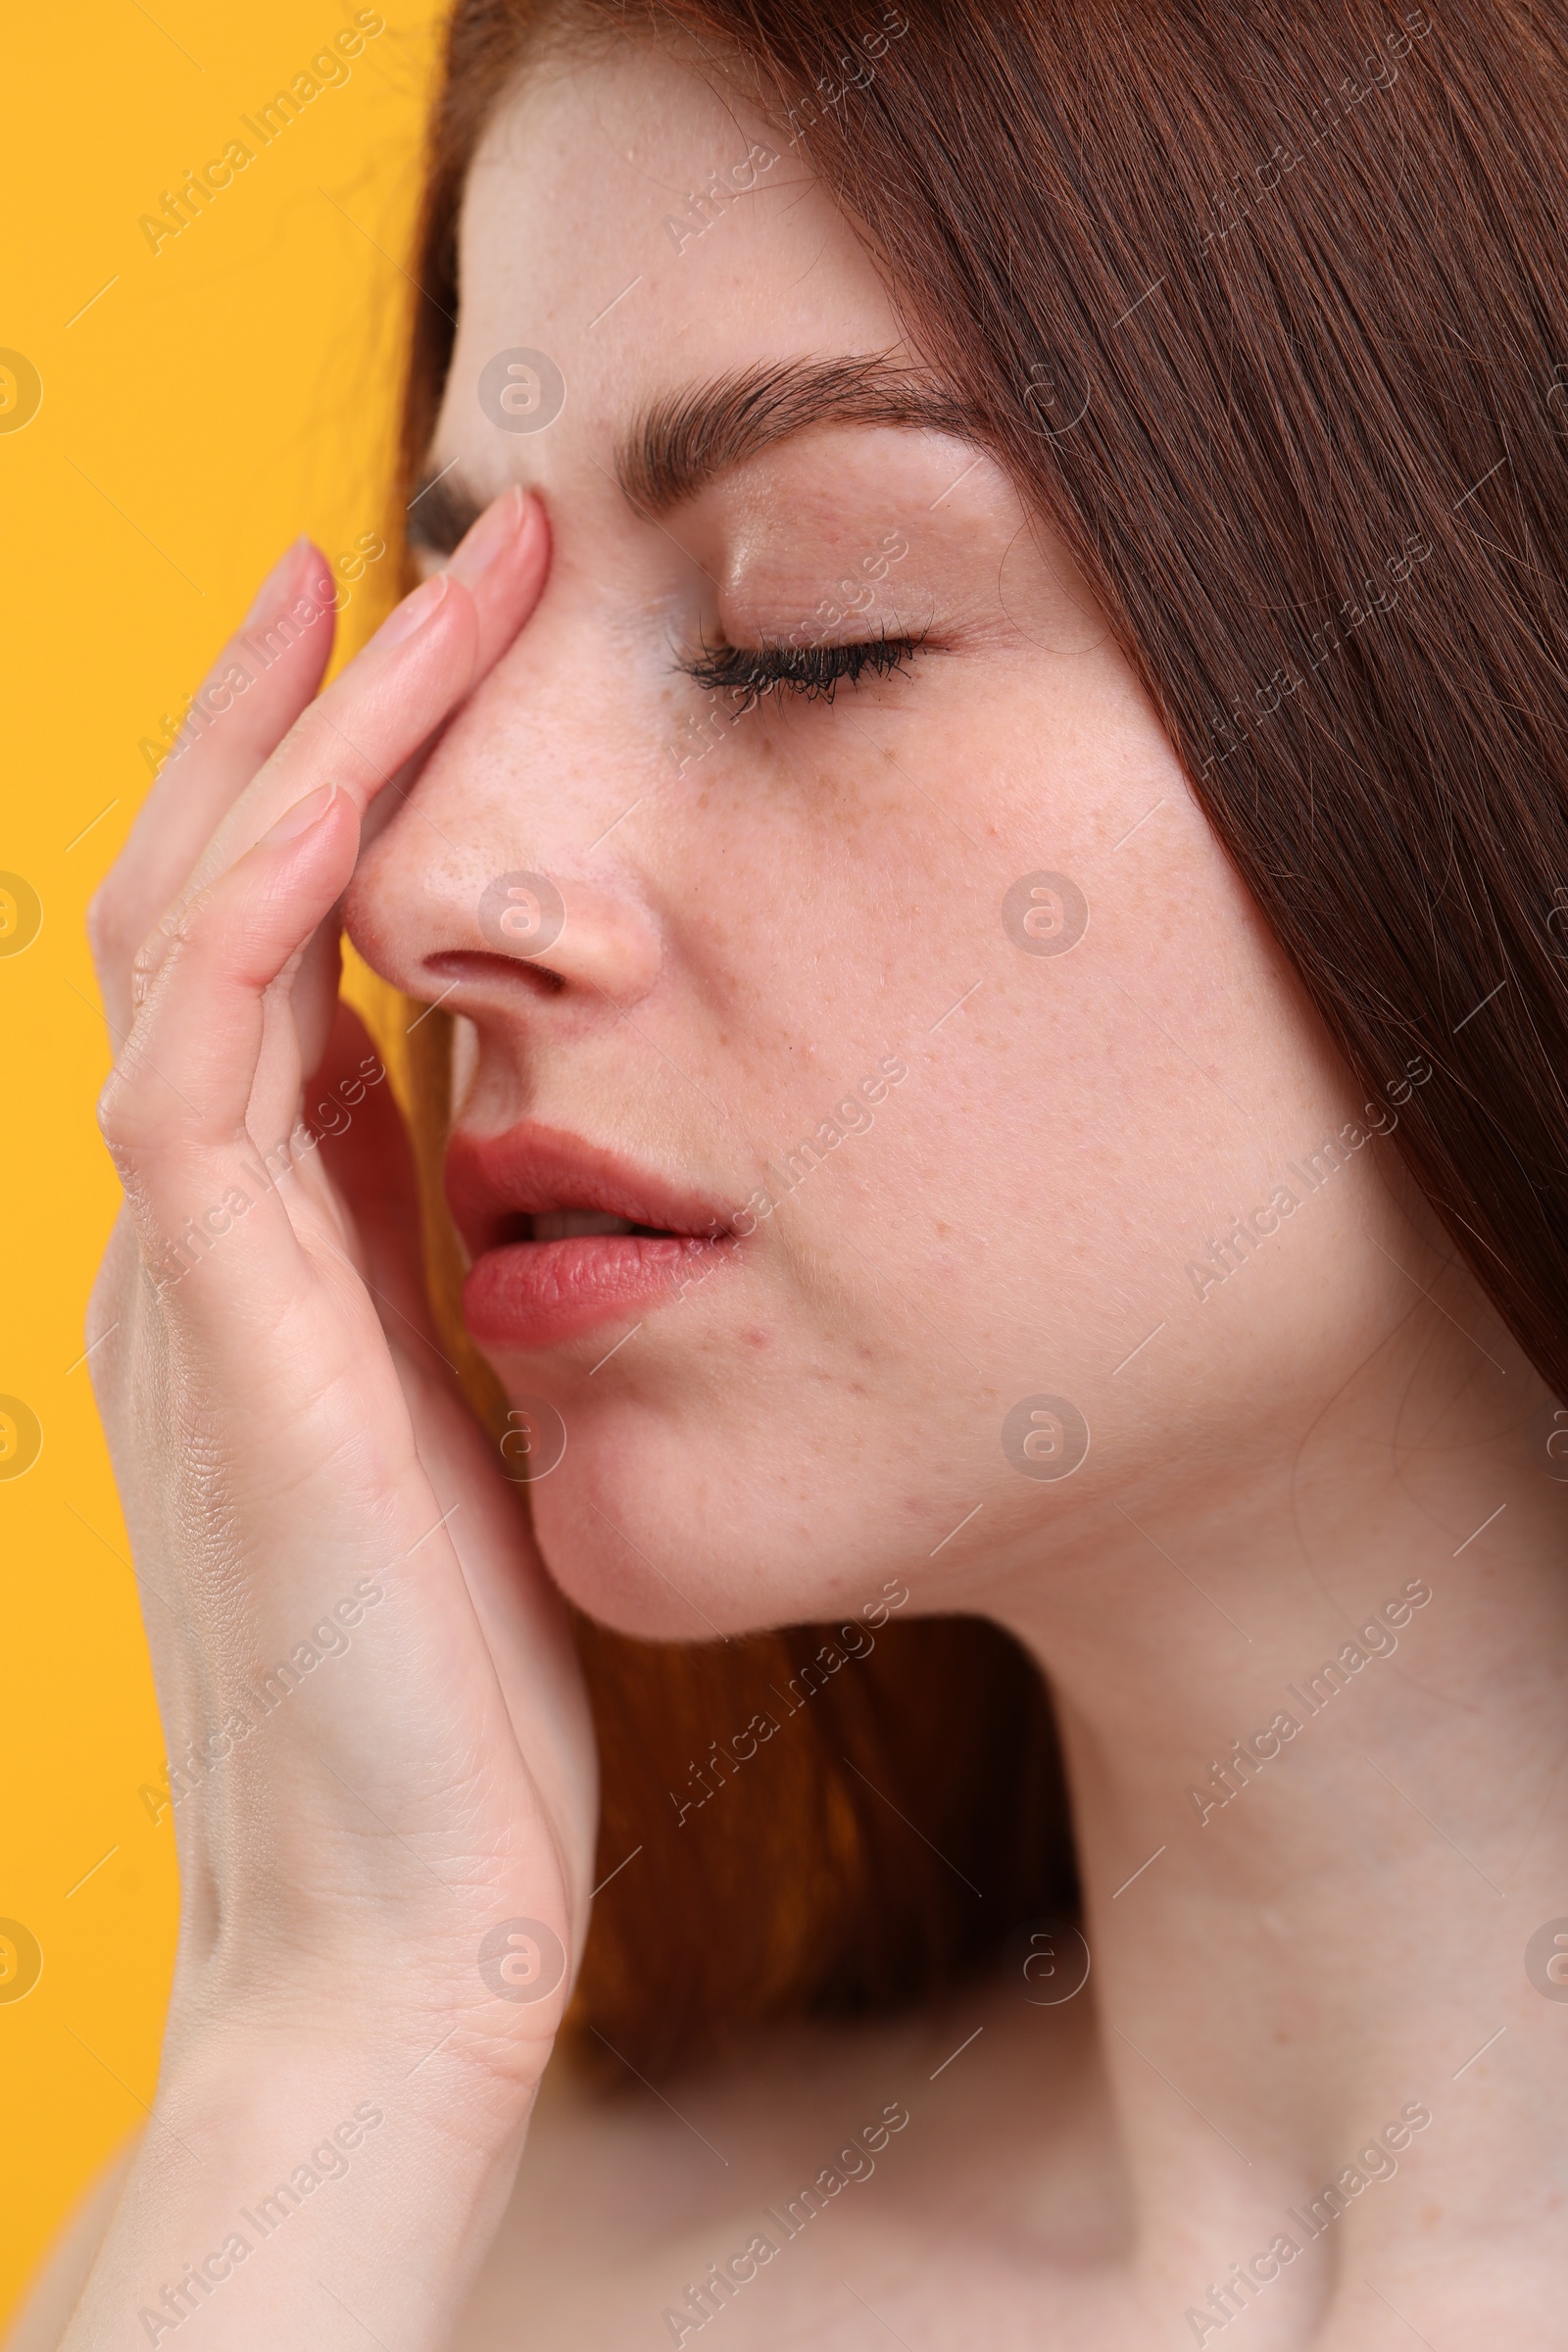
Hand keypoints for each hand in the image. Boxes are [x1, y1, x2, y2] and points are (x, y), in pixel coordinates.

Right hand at [85, 491, 595, 2116]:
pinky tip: (368, 761)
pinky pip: (212, 1048)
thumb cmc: (460, 1706)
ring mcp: (183, 1280)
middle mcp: (191, 1245)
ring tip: (394, 582)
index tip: (423, 665)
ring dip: (290, 749)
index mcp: (258, 1268)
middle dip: (291, 721)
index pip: (261, 976)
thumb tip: (499, 1144)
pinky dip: (277, 888)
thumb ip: (435, 1287)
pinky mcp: (223, 1330)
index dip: (324, 809)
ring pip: (187, 932)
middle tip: (400, 550)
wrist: (407, 1929)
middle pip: (196, 906)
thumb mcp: (455, 1439)